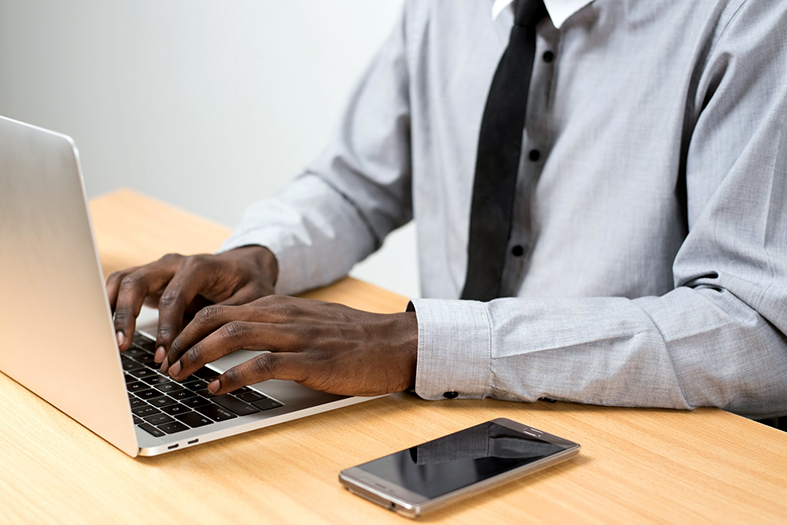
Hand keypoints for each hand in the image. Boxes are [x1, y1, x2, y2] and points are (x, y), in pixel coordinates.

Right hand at [106, 246, 277, 360]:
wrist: (245, 266)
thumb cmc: (249, 283)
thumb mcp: (251, 299)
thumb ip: (228, 317)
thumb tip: (206, 343)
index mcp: (199, 266)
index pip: (173, 297)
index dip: (166, 328)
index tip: (163, 355)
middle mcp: (173, 263)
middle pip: (138, 282)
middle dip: (127, 315)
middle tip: (121, 346)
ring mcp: (158, 269)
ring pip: (123, 280)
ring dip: (112, 309)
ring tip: (107, 340)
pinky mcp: (150, 279)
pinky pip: (121, 287)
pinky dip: (110, 305)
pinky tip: (105, 329)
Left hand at [162, 295, 418, 396]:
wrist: (395, 342)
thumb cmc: (355, 337)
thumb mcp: (311, 322)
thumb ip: (280, 324)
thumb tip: (246, 336)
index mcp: (281, 307)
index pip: (222, 308)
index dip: (189, 326)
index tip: (171, 346)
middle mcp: (283, 316)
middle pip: (218, 317)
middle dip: (182, 338)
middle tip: (164, 362)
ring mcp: (297, 337)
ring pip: (233, 334)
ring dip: (197, 354)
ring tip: (179, 373)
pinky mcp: (311, 361)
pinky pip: (263, 363)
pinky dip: (233, 375)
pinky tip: (217, 387)